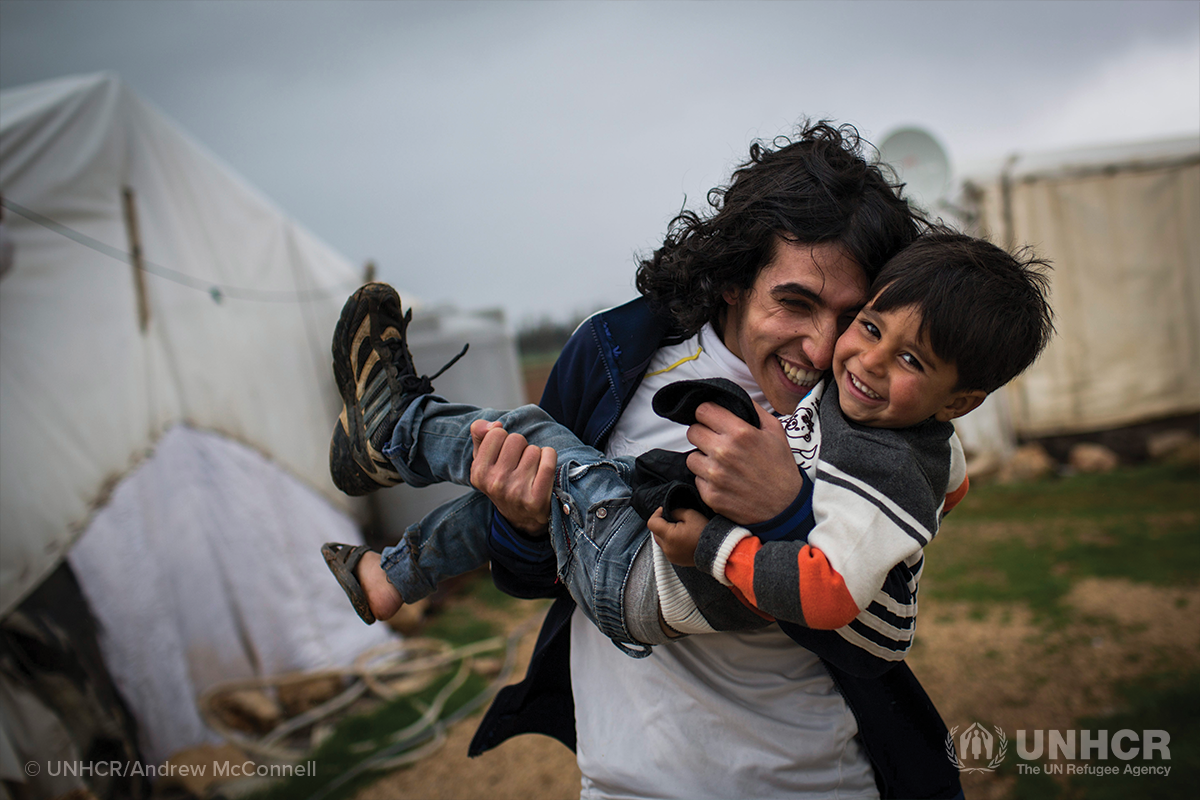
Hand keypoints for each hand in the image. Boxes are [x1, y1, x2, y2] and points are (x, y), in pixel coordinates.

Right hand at [469, 419, 555, 535]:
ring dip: (535, 456)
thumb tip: (495, 425)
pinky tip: (545, 468)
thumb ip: (480, 435)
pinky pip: (548, 458)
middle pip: (516, 439)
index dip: (504, 440)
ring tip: (530, 472)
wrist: (523, 518)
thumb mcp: (484, 460)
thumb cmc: (503, 482)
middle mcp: (495, 483)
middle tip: (519, 465)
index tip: (504, 455)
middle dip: (520, 447)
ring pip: (534, 449)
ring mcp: (516, 491)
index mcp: (478, 473)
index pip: (496, 433)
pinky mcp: (537, 498)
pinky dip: (550, 457)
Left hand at [648, 507, 708, 566]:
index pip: (652, 523)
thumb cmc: (704, 531)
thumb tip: (669, 514)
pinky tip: (681, 539)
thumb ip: (676, 512)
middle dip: (661, 524)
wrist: (716, 550)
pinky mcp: (675, 561)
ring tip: (678, 529)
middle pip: (655, 533)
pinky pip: (667, 549)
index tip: (664, 510)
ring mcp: (670, 556)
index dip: (656, 514)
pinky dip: (670, 543)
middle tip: (673, 519)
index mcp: (669, 536)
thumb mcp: (691, 514)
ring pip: (660, 542)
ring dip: (665, 534)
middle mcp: (667, 548)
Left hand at [684, 401, 802, 525]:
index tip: (712, 420)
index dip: (707, 414)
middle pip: (692, 431)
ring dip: (702, 458)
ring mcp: (715, 475)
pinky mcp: (710, 495)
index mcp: (740, 433)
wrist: (785, 507)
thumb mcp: (775, 431)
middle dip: (703, 434)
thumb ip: (754, 410)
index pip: (703, 411)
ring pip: (691, 457)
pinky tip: (723, 480)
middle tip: (715, 441)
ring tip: (720, 463)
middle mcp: (724, 452)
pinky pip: (697, 478)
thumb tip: (734, 398)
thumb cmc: (781, 468)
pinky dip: (706, 479)